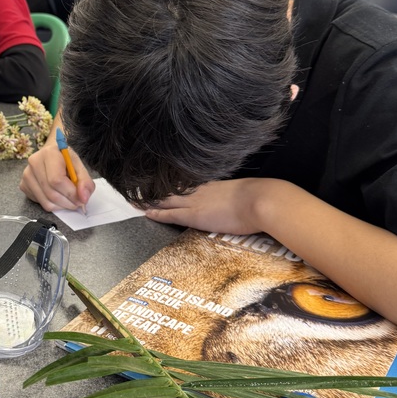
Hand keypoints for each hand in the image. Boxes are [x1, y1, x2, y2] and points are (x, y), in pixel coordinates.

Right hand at [20, 142, 94, 211]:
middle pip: (51, 193)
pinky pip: (40, 203)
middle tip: (77, 203)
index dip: (71, 194)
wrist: (51, 153)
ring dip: (61, 206)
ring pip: (45, 202)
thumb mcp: (79, 166)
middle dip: (68, 203)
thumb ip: (85, 182)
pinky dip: (52, 204)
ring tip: (68, 199)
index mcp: (49, 153)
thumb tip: (83, 198)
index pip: (57, 180)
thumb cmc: (65, 159)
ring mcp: (26, 175)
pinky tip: (57, 195)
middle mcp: (34, 163)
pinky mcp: (23, 185)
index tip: (81, 199)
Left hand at [144, 179, 263, 234]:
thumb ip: (240, 195)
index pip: (186, 184)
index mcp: (213, 185)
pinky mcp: (194, 215)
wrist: (261, 200)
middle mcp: (200, 190)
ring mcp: (195, 202)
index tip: (160, 182)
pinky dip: (156, 213)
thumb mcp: (247, 192)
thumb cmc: (262, 198)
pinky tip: (145, 212)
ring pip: (166, 199)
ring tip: (134, 199)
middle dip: (154, 188)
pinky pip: (169, 214)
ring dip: (149, 199)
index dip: (171, 184)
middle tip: (137, 187)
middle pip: (171, 188)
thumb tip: (246, 198)